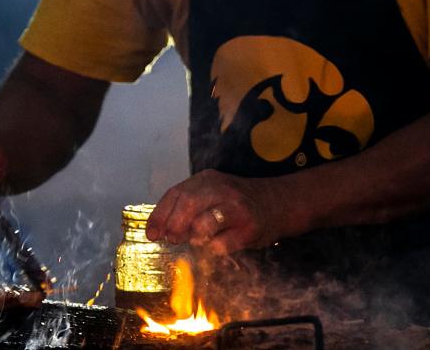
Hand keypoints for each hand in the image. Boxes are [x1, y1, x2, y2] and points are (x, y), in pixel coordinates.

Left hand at [146, 170, 298, 255]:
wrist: (277, 203)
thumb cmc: (236, 203)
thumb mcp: (211, 194)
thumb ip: (188, 206)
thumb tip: (160, 229)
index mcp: (207, 179)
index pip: (175, 193)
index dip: (160, 215)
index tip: (152, 234)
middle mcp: (222, 189)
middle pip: (188, 203)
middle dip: (174, 225)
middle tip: (172, 239)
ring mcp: (237, 207)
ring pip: (205, 222)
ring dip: (194, 236)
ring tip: (195, 241)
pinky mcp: (249, 228)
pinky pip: (223, 243)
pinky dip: (213, 249)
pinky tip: (215, 247)